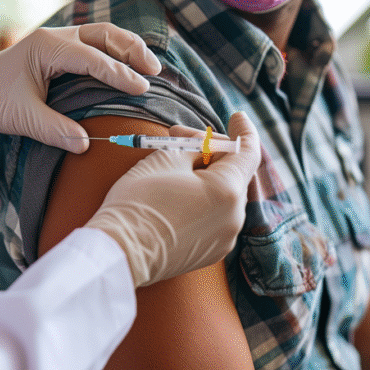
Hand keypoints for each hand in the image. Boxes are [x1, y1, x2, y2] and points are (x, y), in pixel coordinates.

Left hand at [0, 23, 160, 152]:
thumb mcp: (21, 118)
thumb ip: (53, 130)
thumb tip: (85, 144)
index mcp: (46, 47)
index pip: (91, 58)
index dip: (118, 73)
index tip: (141, 89)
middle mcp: (55, 37)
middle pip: (103, 34)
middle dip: (132, 50)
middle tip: (154, 72)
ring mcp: (58, 40)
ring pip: (101, 35)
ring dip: (127, 48)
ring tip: (151, 67)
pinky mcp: (60, 49)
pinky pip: (94, 44)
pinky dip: (116, 52)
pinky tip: (130, 67)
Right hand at [85, 112, 260, 286]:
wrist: (120, 252)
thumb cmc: (139, 202)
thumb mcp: (166, 158)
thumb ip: (196, 144)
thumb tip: (205, 144)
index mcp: (227, 190)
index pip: (248, 151)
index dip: (244, 130)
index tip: (237, 117)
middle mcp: (234, 217)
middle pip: (234, 174)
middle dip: (212, 152)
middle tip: (179, 136)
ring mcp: (224, 238)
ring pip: (223, 196)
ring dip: (206, 177)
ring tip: (173, 168)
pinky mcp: (210, 252)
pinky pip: (215, 218)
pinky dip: (203, 201)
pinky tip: (177, 196)